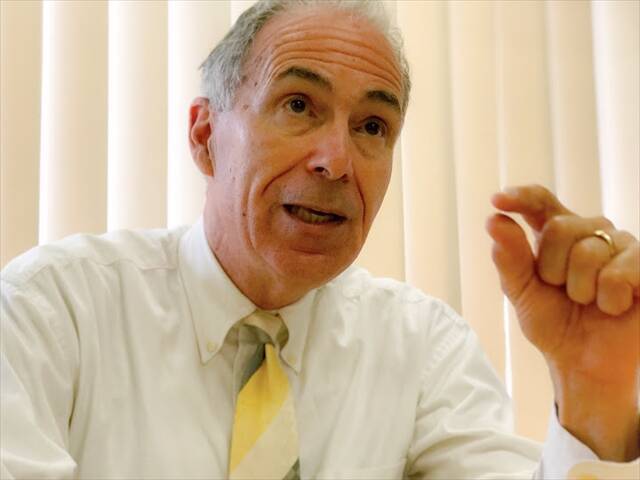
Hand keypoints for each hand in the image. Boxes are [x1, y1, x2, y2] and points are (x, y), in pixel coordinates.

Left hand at [486, 184, 638, 460]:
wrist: (584, 363)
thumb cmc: (554, 324)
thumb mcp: (522, 293)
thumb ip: (509, 258)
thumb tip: (494, 220)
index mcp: (556, 233)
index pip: (540, 201)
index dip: (521, 196)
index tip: (498, 200)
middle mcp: (590, 231)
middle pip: (560, 227)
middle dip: (552, 269)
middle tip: (563, 292)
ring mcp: (622, 245)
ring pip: (589, 251)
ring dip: (580, 289)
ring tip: (588, 302)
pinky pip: (619, 272)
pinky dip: (608, 298)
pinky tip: (613, 306)